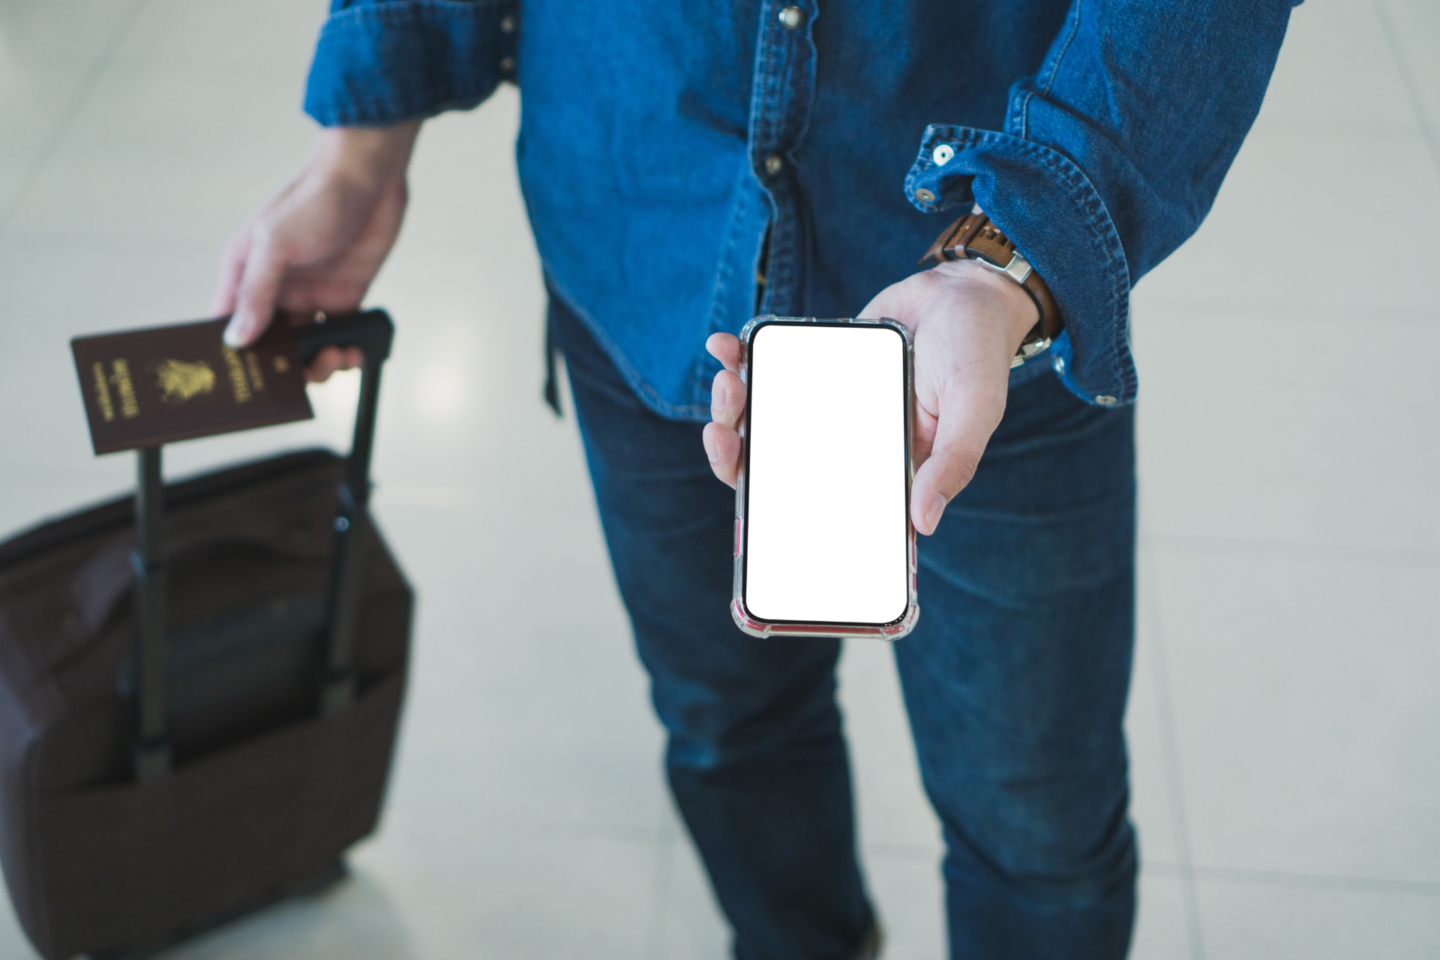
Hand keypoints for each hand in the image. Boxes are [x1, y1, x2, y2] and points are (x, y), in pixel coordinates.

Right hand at [210, 122, 420, 381]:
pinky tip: (355, 351)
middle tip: (305, 376)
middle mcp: (274, 289)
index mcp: (244, 273)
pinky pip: (340, 335)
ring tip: (337, 358)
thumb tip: (236, 338)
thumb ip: (255, 292)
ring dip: (319, 363)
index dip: (233, 355)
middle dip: (285, 368)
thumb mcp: (275, 242)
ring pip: (306, 346)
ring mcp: (310, 294)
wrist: (368, 177)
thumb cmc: (314, 198)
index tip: (245, 381)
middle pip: (270, 345)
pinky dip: (346, 350)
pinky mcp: (344, 296)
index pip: (228, 325)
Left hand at [703, 259, 1037, 534]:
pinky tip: (723, 345)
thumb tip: (924, 524)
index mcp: (883, 470)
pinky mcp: (816, 368)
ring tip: (727, 382)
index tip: (747, 494)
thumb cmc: (979, 355)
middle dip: (737, 455)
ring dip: (732, 407)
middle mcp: (849, 446)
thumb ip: (952, 463)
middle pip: (778, 466)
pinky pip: (771, 370)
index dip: (777, 512)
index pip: (823, 507)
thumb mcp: (976, 409)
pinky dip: (741, 358)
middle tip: (721, 432)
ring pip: (766, 420)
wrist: (965, 289)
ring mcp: (828, 407)